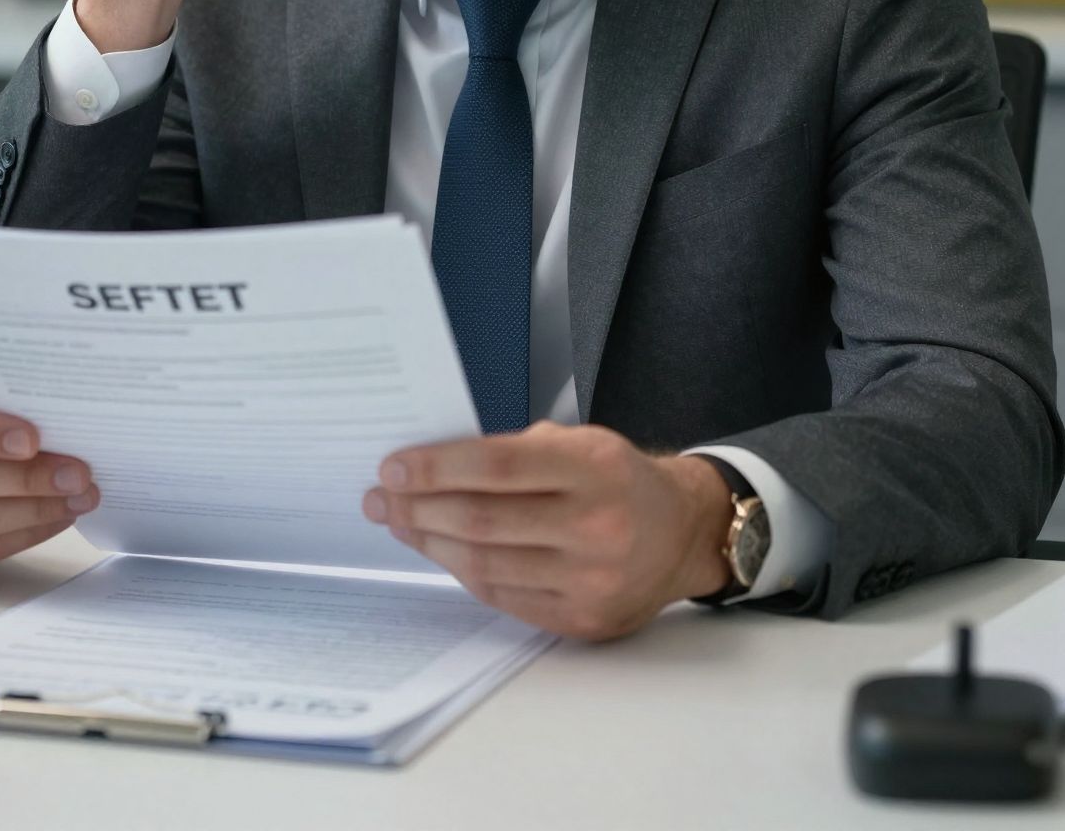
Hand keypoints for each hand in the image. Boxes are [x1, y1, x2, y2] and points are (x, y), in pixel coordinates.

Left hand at [361, 421, 734, 640]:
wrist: (683, 533)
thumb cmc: (619, 479)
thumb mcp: (580, 443)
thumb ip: (513, 452)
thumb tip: (430, 468)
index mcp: (595, 468)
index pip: (497, 465)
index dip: (436, 468)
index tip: (393, 468)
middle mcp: (598, 525)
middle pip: (482, 520)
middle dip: (419, 508)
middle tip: (381, 499)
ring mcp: (592, 580)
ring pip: (485, 565)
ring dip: (431, 543)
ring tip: (401, 524)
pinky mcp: (584, 620)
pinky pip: (503, 597)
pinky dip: (464, 572)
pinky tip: (442, 552)